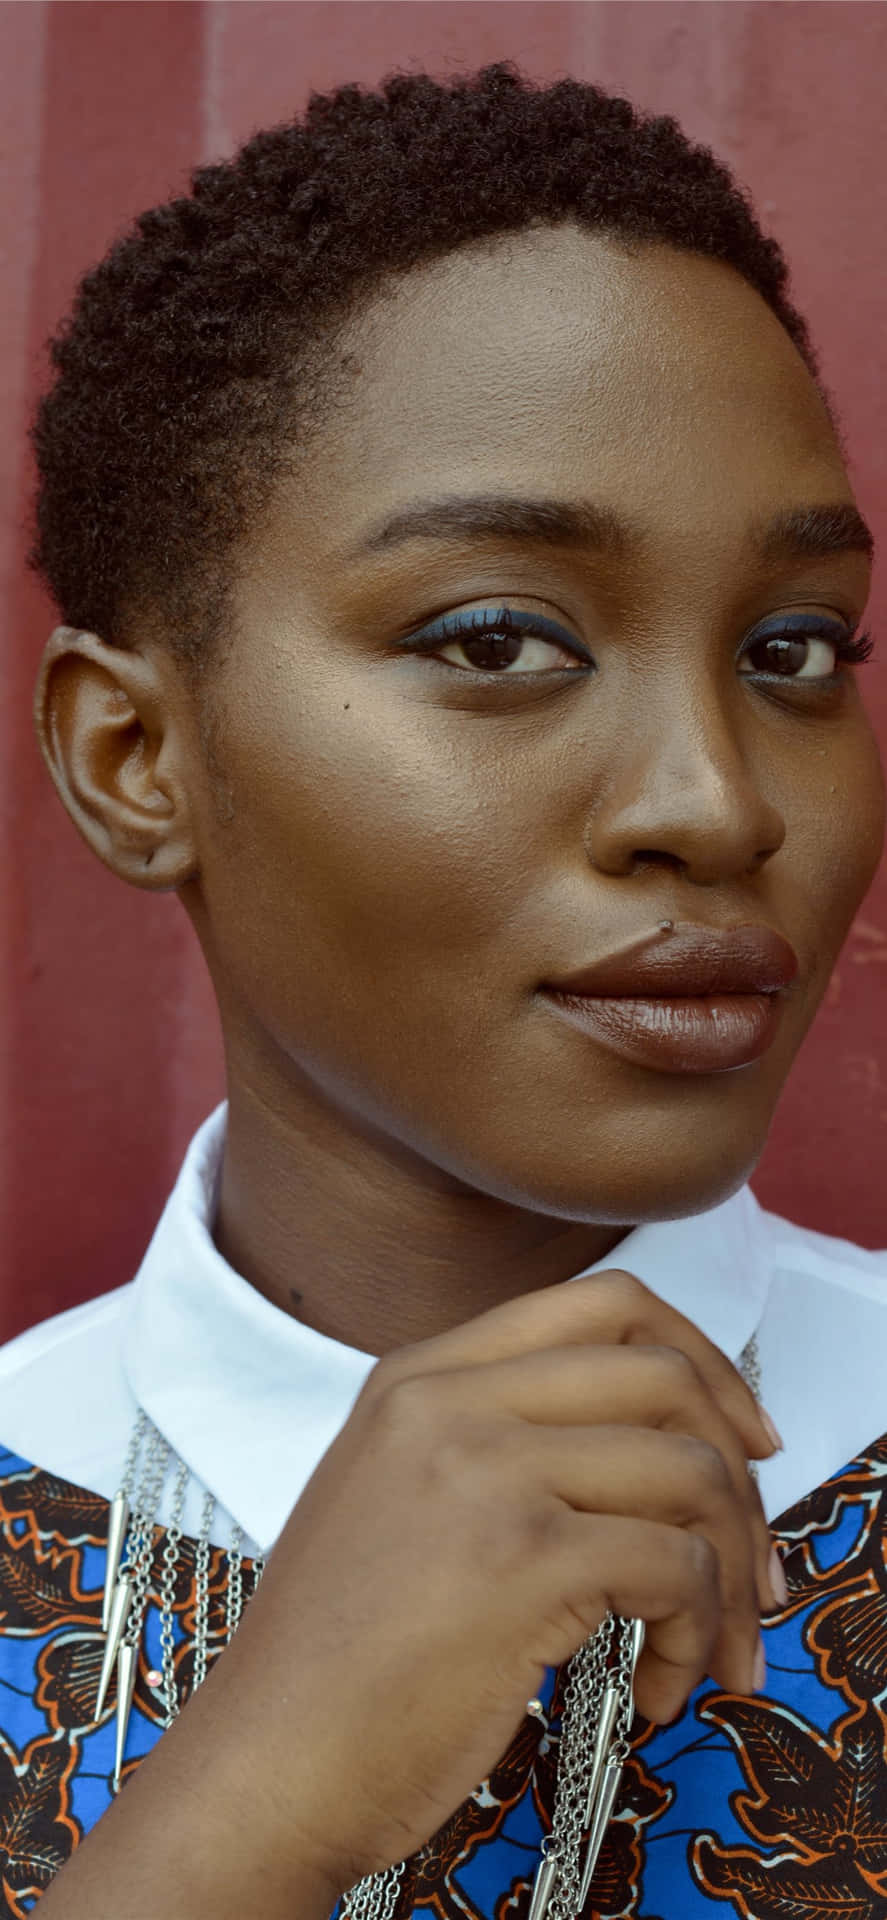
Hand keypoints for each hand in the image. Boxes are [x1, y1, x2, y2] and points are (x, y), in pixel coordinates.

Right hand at [217, 1268, 778, 1896]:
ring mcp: (486, 1471)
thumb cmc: (337, 1654)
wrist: (267, 1760)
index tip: (741, 1438)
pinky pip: (677, 1564)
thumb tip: (650, 1446)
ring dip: (730, 1572)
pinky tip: (656, 1688)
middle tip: (751, 1564)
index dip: (701, 1360)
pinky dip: (695, 1633)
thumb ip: (489, 1439)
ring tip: (706, 1647)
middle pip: (665, 1374)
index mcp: (420, 1373)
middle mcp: (452, 1399)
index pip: (604, 1302)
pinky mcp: (522, 1559)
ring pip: (689, 1469)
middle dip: (738, 1474)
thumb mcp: (392, 1492)